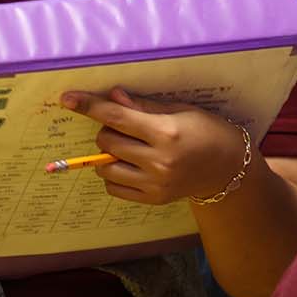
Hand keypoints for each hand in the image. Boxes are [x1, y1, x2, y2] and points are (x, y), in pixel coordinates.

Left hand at [61, 87, 250, 206]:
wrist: (228, 167)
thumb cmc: (207, 130)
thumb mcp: (181, 110)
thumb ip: (144, 107)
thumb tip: (112, 96)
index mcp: (166, 132)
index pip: (117, 117)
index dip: (90, 106)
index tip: (68, 99)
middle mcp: (158, 160)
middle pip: (107, 142)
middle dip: (106, 130)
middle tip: (122, 126)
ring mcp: (154, 183)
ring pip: (105, 168)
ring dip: (107, 155)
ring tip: (125, 148)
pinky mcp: (152, 199)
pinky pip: (114, 188)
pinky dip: (113, 175)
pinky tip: (129, 165)